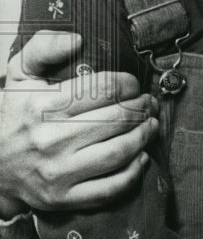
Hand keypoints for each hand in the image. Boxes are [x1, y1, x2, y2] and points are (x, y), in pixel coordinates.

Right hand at [0, 31, 158, 216]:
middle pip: (116, 120)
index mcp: (40, 106)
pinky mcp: (62, 198)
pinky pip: (109, 188)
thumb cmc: (15, 115)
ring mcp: (57, 173)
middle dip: (142, 108)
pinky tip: (141, 156)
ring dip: (144, 136)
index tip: (133, 84)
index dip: (128, 84)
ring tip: (151, 125)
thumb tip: (77, 39)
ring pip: (118, 152)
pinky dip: (133, 172)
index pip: (102, 89)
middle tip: (149, 104)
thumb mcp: (20, 74)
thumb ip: (44, 47)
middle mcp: (48, 140)